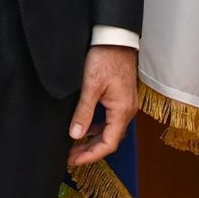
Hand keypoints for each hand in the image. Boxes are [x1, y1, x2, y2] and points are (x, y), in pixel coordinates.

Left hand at [68, 45, 138, 167]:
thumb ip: (83, 111)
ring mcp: (126, 104)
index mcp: (122, 111)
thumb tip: (76, 135)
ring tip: (75, 144)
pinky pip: (111, 119)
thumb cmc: (104, 57)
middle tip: (71, 156)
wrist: (115, 37)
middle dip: (91, 150)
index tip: (74, 160)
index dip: (91, 155)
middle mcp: (127, 110)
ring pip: (110, 130)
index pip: (109, 143)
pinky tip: (86, 125)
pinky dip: (98, 127)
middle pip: (111, 139)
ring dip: (94, 139)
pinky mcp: (121, 97)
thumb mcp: (90, 85)